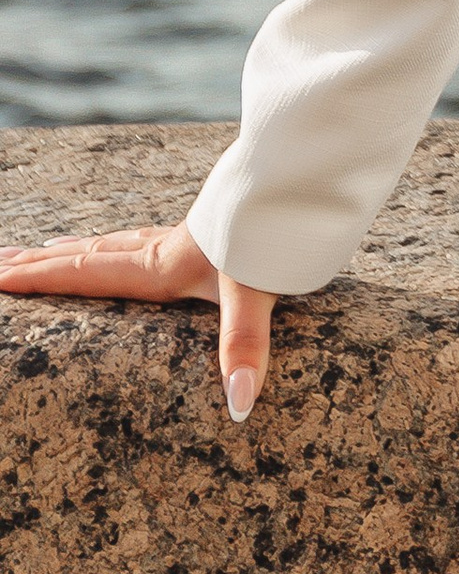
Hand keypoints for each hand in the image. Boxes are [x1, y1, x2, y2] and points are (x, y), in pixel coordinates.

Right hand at [0, 221, 274, 421]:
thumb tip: (238, 402)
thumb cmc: (282, 231)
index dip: (42, 279)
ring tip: (49, 250)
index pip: (88, 275)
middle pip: (90, 255)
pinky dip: (120, 240)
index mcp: (164, 266)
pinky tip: (132, 242)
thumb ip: (246, 345)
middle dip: (43, 263)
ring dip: (77, 249)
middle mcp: (166, 248)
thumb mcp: (260, 289)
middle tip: (1, 264)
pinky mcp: (208, 229)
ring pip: (115, 241)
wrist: (311, 171)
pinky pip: (145, 236)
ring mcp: (187, 235)